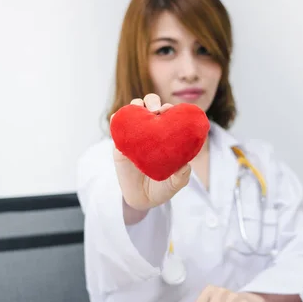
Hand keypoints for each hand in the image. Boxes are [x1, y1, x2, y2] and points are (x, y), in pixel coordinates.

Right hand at [112, 94, 191, 211]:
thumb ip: (181, 176)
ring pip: (133, 111)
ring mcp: (135, 135)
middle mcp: (151, 132)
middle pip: (151, 107)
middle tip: (156, 110)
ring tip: (139, 109)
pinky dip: (117, 118)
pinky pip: (117, 126)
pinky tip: (117, 117)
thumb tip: (185, 166)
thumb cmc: (162, 188)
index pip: (169, 116)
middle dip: (153, 102)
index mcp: (167, 136)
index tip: (171, 110)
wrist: (142, 199)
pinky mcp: (120, 143)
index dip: (171, 109)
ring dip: (136, 105)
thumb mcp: (175, 183)